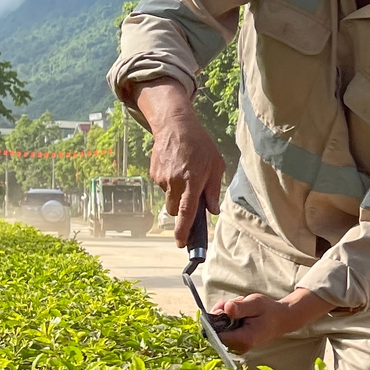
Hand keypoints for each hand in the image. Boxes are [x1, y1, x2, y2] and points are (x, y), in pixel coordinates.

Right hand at [133, 80, 225, 245]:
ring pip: (168, 198)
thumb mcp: (216, 165)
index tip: (180, 243)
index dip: (183, 230)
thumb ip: (214, 189)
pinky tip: (176, 167)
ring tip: (185, 173)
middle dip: (180, 209)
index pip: (186, 212)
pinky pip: (162, 186)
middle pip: (173, 210)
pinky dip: (170, 182)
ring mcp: (161, 178)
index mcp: (191, 181)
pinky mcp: (153, 173)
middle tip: (190, 194)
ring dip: (176, 193)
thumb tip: (212, 210)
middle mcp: (174, 182)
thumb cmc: (200, 144)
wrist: (175, 125)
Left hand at [211, 288, 331, 352]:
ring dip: (223, 317)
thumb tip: (226, 308)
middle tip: (235, 303)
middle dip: (220, 315)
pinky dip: (226, 321)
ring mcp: (237, 348)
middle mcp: (239, 348)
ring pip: (217, 331)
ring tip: (238, 307)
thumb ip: (241, 307)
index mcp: (245, 339)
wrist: (280, 320)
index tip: (225, 306)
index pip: (216, 334)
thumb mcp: (256, 303)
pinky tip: (237, 314)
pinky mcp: (235, 346)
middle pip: (215, 332)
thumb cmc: (269, 311)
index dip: (215, 319)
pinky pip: (222, 332)